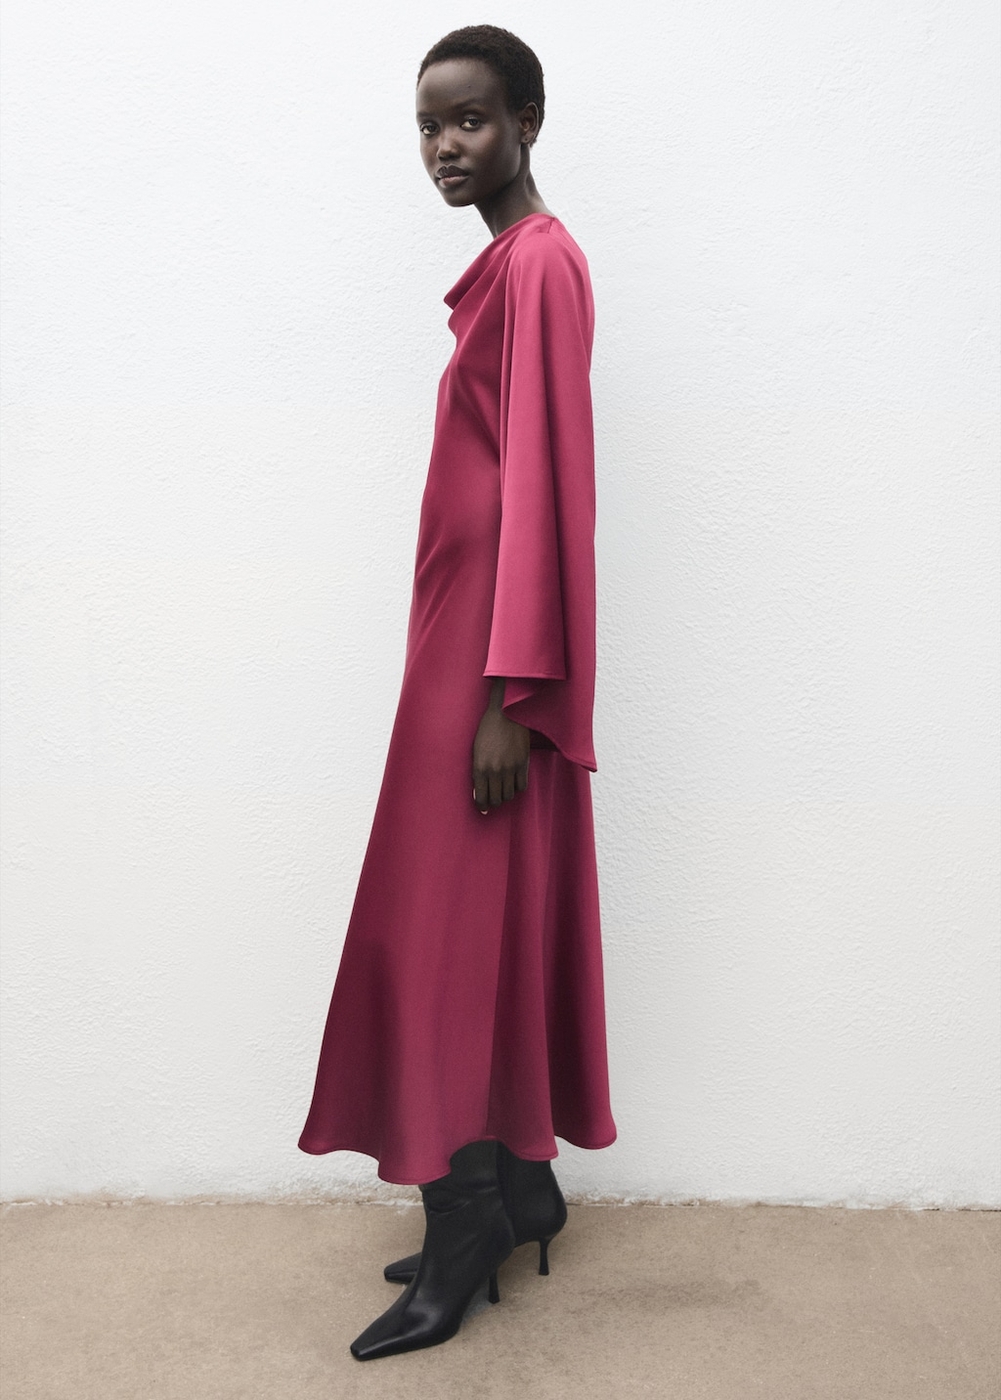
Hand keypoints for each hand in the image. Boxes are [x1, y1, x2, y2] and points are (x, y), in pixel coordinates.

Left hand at [472, 679, 529, 812]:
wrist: (506, 713)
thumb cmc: (487, 729)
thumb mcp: (476, 750)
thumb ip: (477, 770)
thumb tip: (478, 791)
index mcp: (479, 767)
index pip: (480, 797)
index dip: (481, 805)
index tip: (483, 808)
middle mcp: (494, 771)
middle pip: (496, 799)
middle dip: (493, 803)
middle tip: (493, 801)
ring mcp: (510, 768)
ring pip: (509, 795)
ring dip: (506, 796)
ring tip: (503, 792)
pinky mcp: (523, 764)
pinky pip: (522, 786)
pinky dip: (518, 788)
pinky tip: (514, 783)